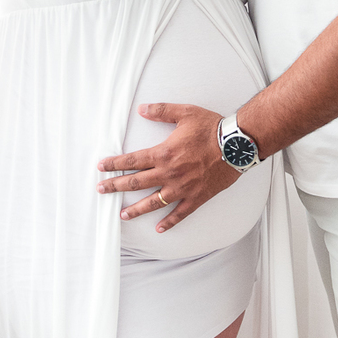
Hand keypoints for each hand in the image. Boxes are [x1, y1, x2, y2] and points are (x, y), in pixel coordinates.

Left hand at [97, 104, 240, 232]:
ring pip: (153, 202)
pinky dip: (169, 222)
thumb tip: (141, 109)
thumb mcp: (185, 113)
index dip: (114, 164)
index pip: (132, 160)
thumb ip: (161, 111)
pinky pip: (180, 213)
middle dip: (116, 186)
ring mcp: (182, 188)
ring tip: (123, 215)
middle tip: (102, 190)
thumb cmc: (212, 128)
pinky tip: (159, 228)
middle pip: (136, 182)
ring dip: (136, 209)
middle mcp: (169, 173)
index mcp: (164, 153)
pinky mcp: (196, 197)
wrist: (236, 145)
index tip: (102, 167)